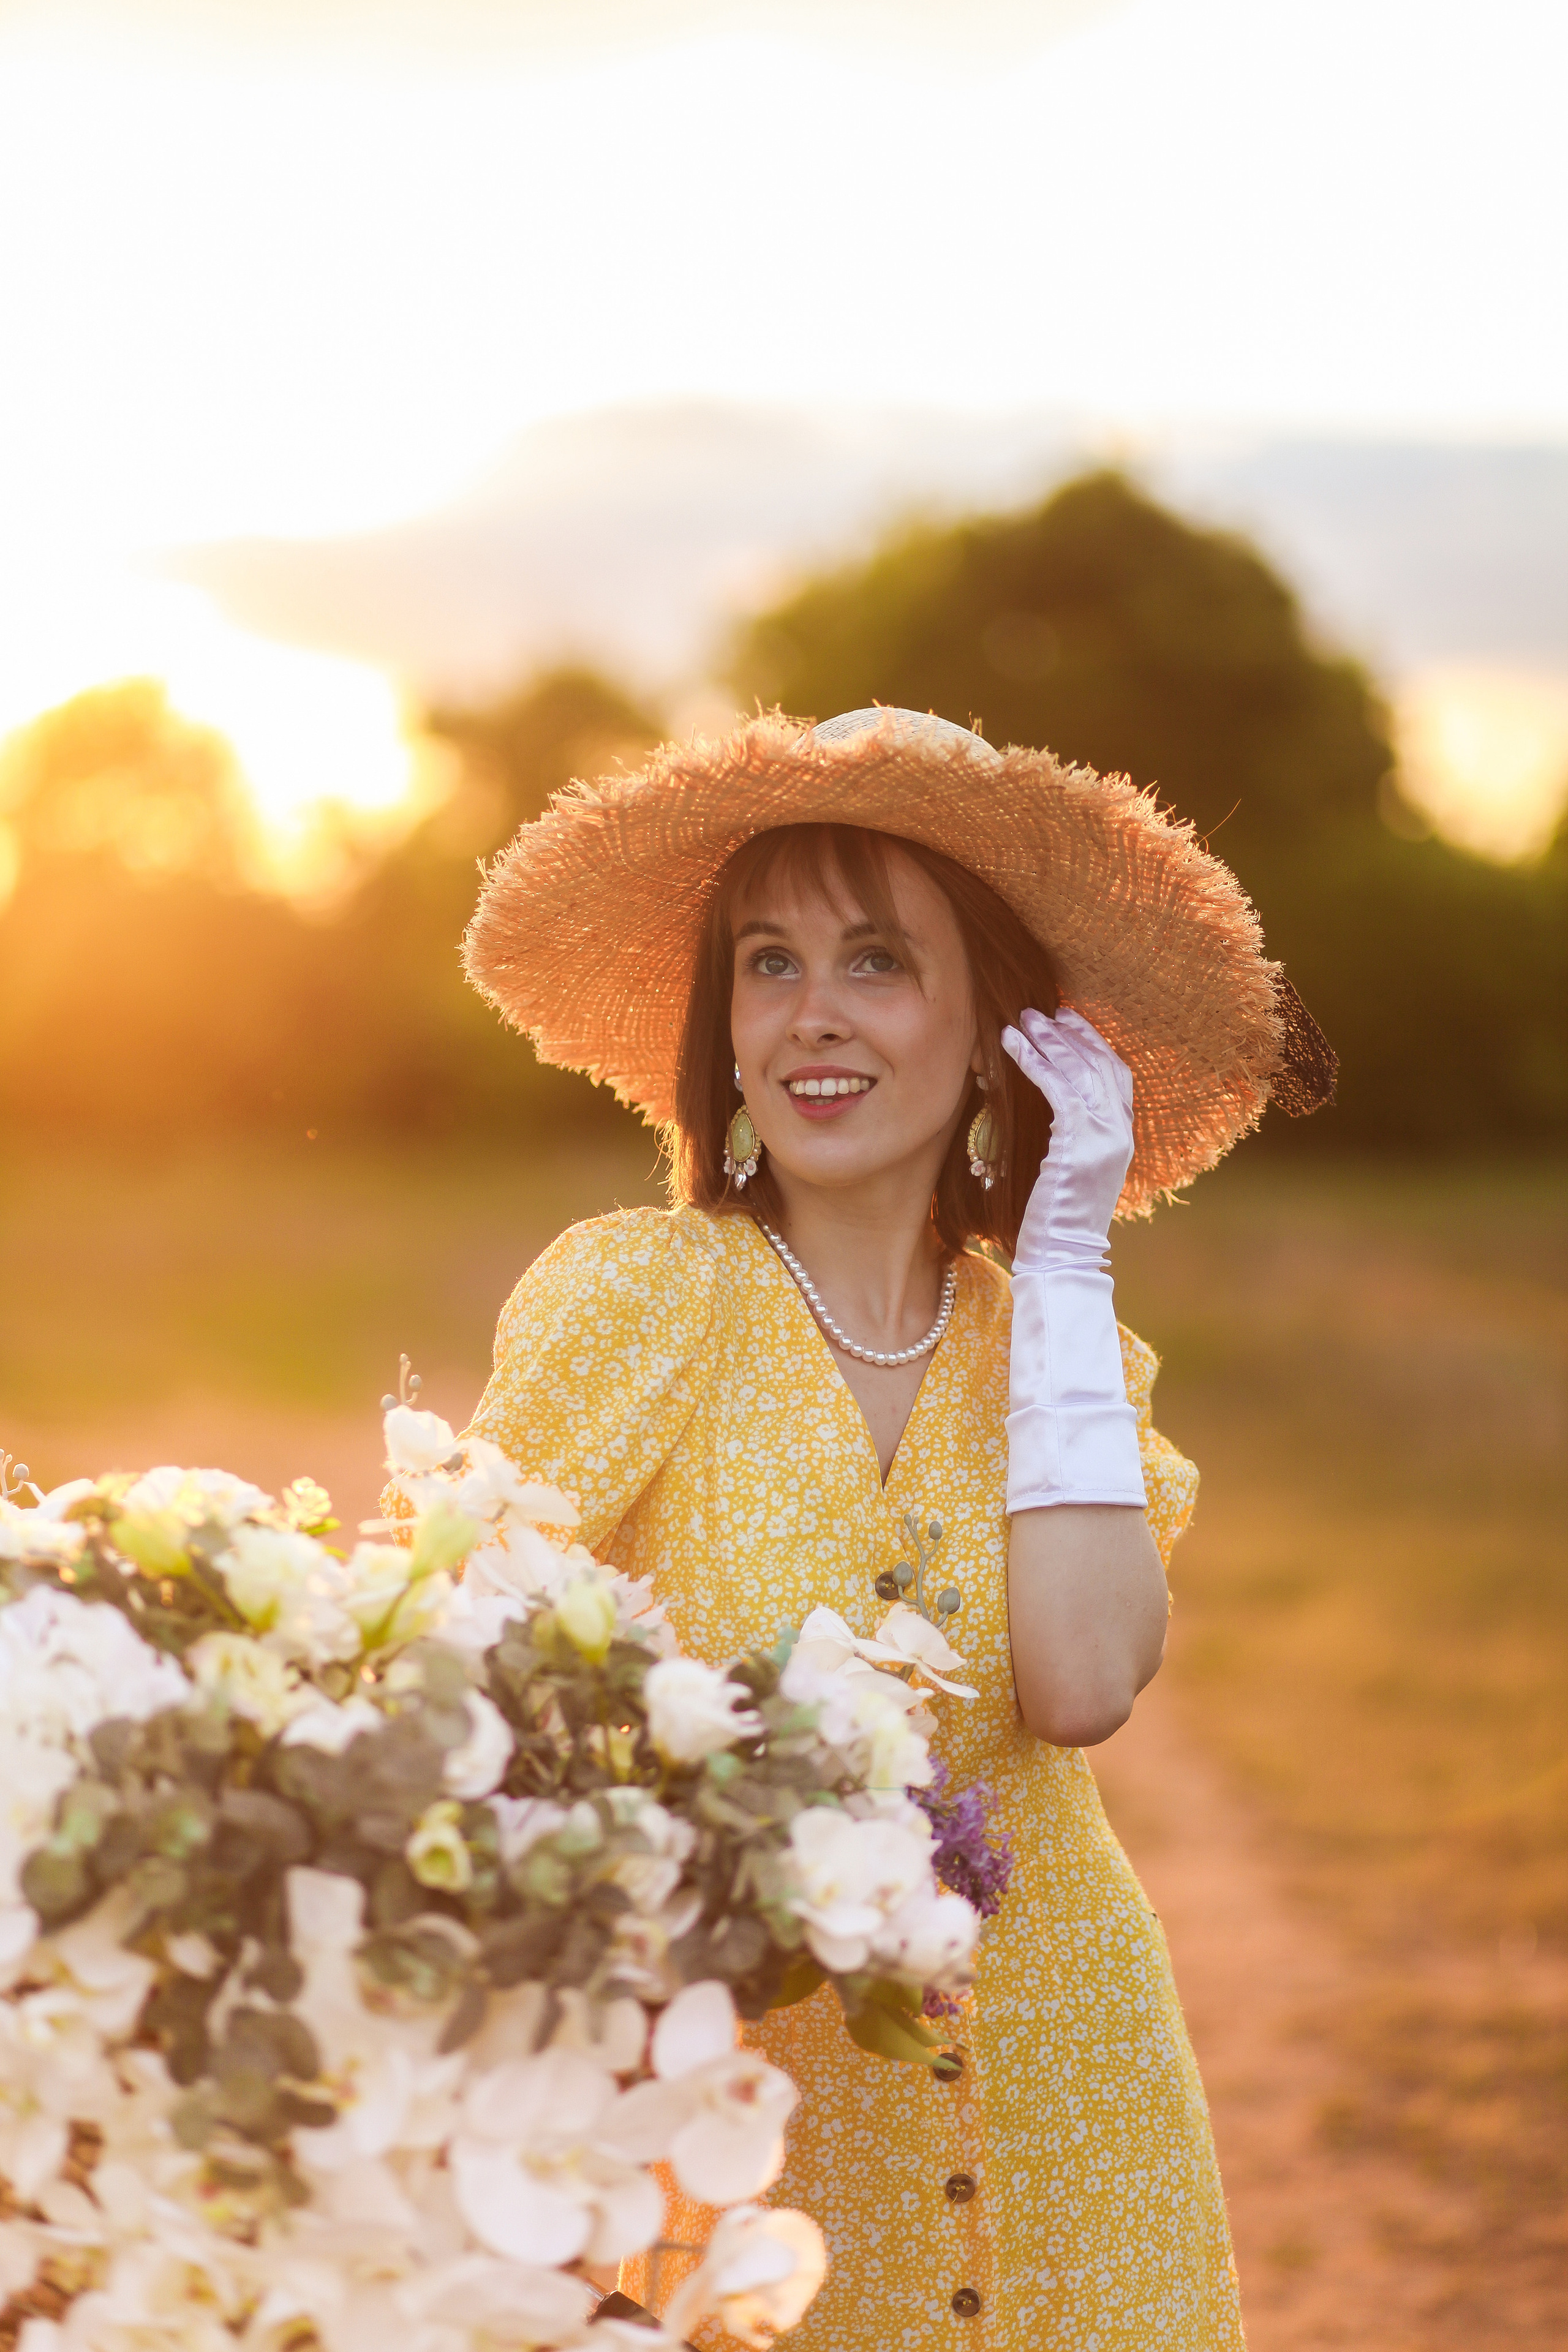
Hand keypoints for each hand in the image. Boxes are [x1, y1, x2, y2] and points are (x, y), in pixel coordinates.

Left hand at [1002, 1008, 1133, 1270]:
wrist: (1062, 1259)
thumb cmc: (1054, 1220)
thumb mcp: (1068, 1170)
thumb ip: (1069, 1137)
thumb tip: (1049, 1110)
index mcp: (1122, 1137)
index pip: (1115, 1074)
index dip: (1093, 1043)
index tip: (1068, 1020)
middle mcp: (1120, 1132)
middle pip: (1101, 1064)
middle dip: (1071, 1032)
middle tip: (1041, 1010)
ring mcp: (1105, 1137)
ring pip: (1080, 1070)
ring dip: (1050, 1040)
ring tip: (1022, 1019)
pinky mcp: (1080, 1144)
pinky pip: (1058, 1088)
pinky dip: (1035, 1061)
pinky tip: (1012, 1045)